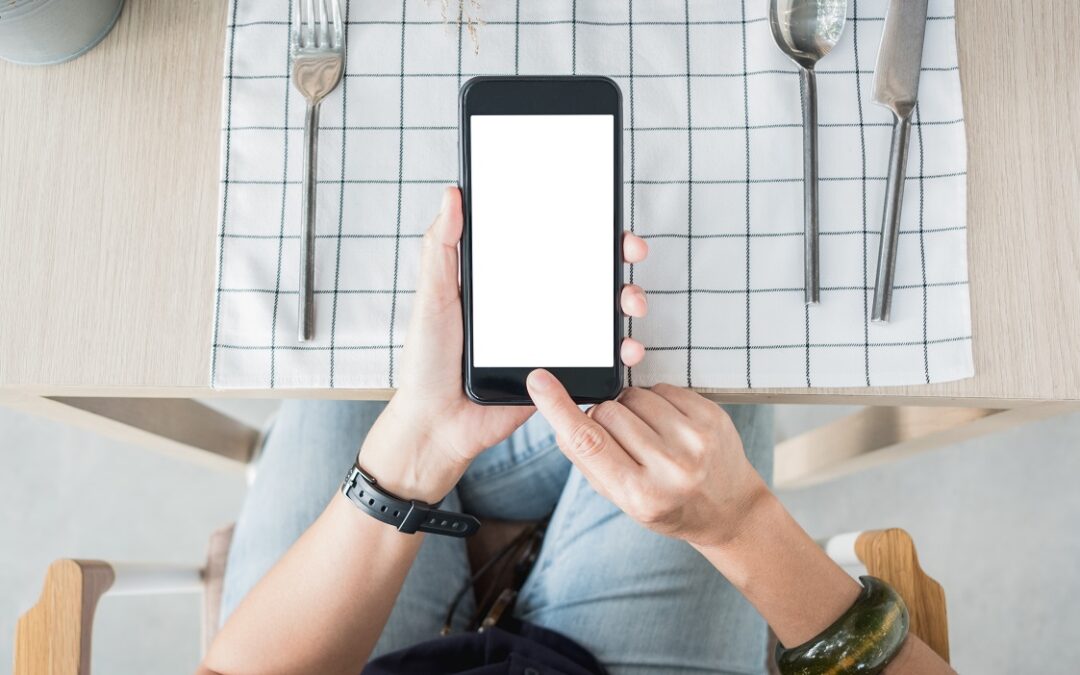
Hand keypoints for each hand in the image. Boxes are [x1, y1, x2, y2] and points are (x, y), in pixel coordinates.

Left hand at [360, 187, 649, 501]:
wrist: (437, 425)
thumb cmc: (427, 362)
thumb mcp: (431, 297)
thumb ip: (442, 247)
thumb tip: (452, 193)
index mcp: (508, 283)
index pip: (553, 245)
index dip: (583, 227)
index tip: (604, 214)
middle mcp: (536, 307)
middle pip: (589, 274)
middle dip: (619, 259)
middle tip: (631, 252)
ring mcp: (553, 340)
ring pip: (602, 313)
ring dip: (628, 301)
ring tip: (631, 303)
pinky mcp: (561, 373)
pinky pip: (600, 359)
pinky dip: (622, 351)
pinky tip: (627, 348)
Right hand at [526, 371, 767, 547]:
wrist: (730, 511)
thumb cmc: (669, 507)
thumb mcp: (622, 499)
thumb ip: (588, 463)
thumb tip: (561, 421)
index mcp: (639, 494)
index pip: (588, 442)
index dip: (558, 408)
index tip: (539, 382)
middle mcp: (670, 468)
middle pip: (608, 412)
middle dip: (603, 417)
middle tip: (621, 439)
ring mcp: (695, 441)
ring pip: (634, 396)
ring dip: (631, 408)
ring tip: (650, 435)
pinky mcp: (712, 418)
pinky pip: (662, 389)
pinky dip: (656, 402)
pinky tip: (668, 426)